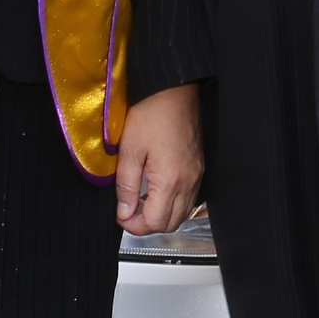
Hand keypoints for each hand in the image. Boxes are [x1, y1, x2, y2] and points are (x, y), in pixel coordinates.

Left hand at [117, 84, 203, 235]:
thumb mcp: (129, 149)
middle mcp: (188, 183)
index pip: (154, 222)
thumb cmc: (151, 115)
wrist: (175, 92)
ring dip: (161, 215)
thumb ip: (126, 185)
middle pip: (170, 223)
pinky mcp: (198, 169)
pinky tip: (156, 192)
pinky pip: (188, 199)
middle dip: (147, 224)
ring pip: (182, 214)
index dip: (133, 226)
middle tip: (128, 212)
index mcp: (170, 180)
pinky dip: (172, 204)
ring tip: (140, 202)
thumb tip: (124, 213)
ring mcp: (196, 176)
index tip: (120, 215)